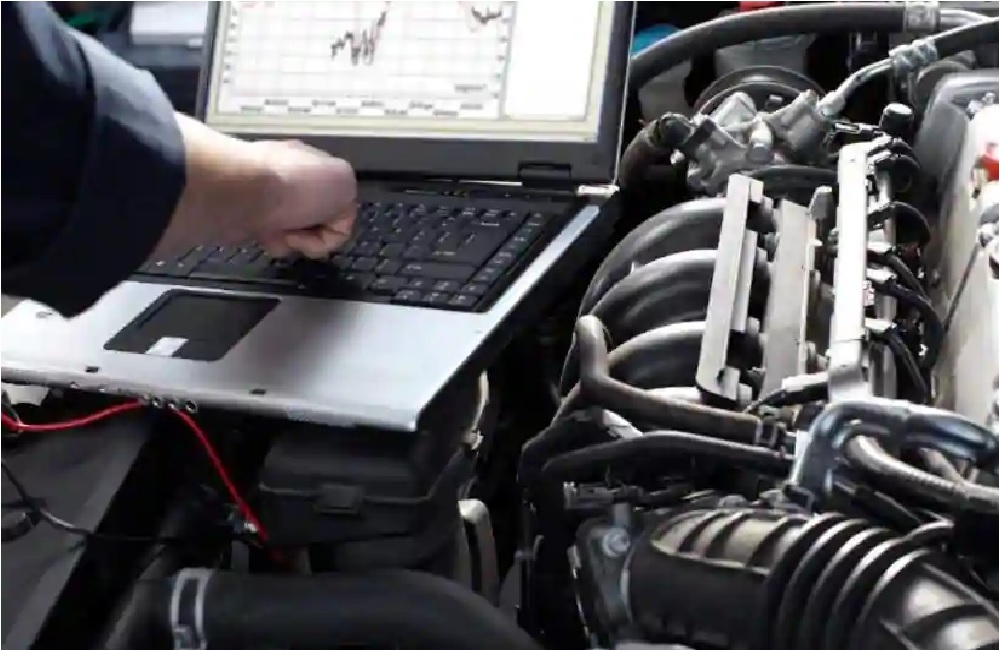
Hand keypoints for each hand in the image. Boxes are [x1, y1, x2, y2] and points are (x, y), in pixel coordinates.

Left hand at [252, 140, 357, 258]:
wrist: (239, 193)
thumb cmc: (293, 186)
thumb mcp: (344, 184)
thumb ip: (348, 201)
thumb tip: (332, 220)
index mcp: (315, 164)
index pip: (340, 201)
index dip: (339, 219)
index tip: (329, 221)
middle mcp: (291, 178)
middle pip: (318, 220)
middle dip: (315, 233)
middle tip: (304, 231)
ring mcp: (268, 198)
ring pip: (296, 233)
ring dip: (293, 241)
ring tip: (281, 234)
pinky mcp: (248, 216)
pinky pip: (271, 238)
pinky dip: (273, 243)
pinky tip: (265, 236)